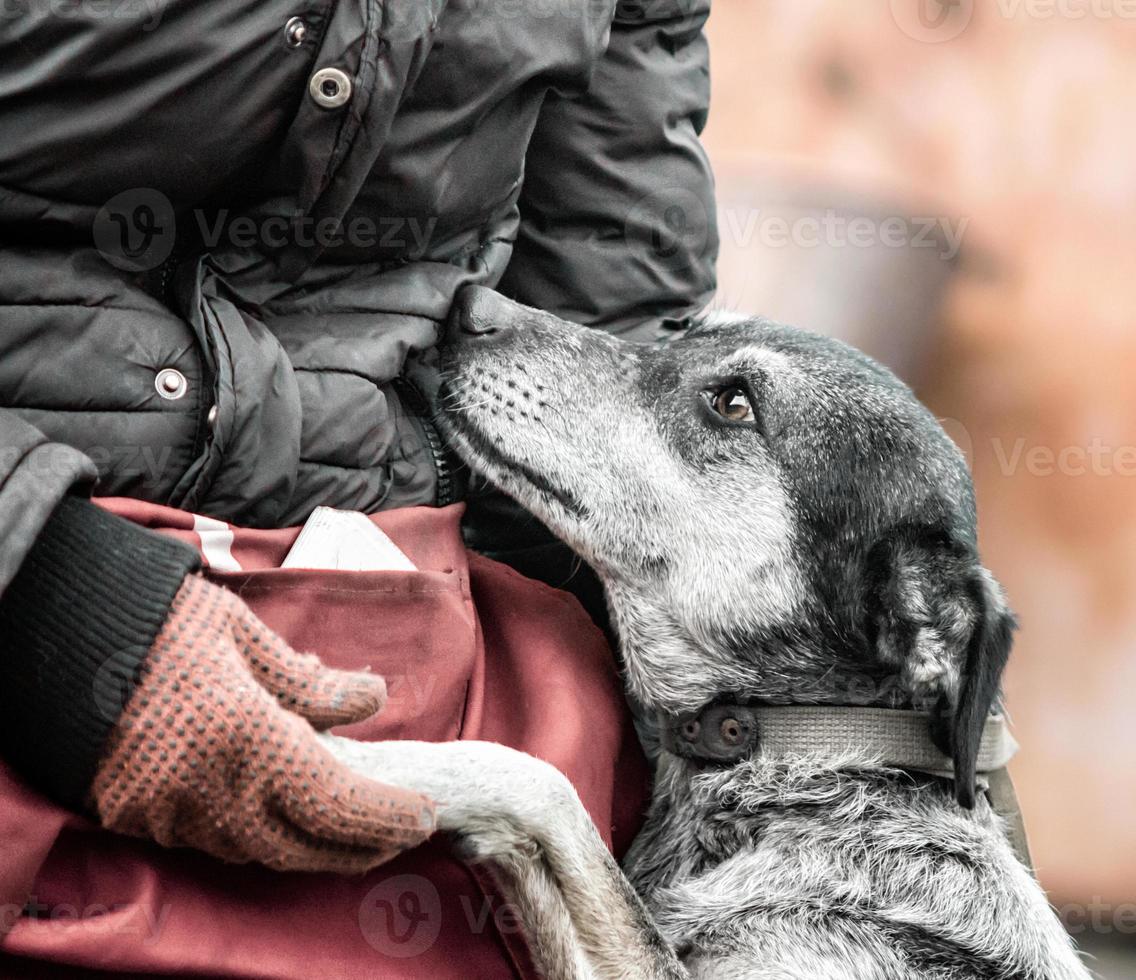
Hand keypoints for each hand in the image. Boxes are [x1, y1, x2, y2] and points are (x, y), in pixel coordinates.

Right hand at [90, 575, 434, 872]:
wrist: (58, 638)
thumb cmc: (162, 624)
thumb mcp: (246, 637)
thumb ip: (312, 682)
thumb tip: (370, 699)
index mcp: (253, 742)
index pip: (341, 804)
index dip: (389, 816)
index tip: (425, 814)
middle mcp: (216, 794)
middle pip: (307, 848)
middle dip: (362, 847)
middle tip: (400, 832)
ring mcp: (173, 815)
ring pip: (261, 853)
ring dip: (313, 847)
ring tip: (352, 826)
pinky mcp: (139, 819)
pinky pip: (215, 843)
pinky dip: (261, 836)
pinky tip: (283, 813)